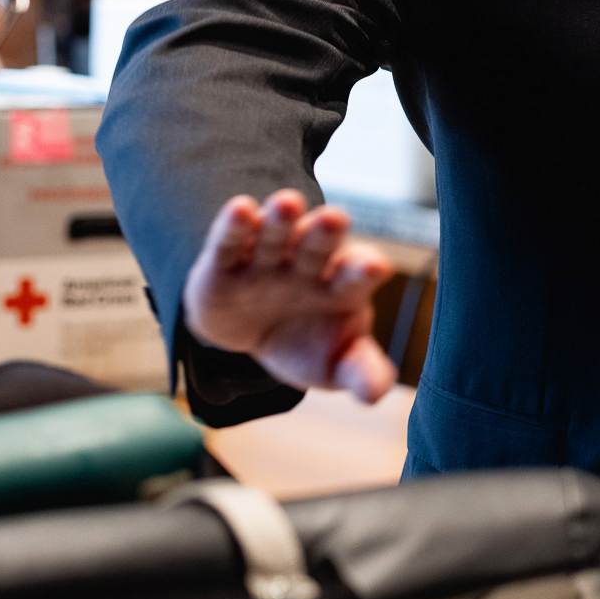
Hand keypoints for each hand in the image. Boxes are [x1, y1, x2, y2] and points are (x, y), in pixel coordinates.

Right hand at [182, 189, 396, 402]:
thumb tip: (375, 394)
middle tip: (335, 218)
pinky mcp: (224, 262)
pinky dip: (234, 226)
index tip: (374, 268)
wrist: (249, 334)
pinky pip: (230, 241)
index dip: (364, 270)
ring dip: (281, 221)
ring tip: (287, 204)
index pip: (357, 274)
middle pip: (318, 246)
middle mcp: (306, 265)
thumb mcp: (333, 365)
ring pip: (276, 236)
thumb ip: (360, 372)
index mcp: (341, 287)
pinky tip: (241, 209)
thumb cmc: (304, 341)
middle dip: (325, 233)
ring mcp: (266, 260)